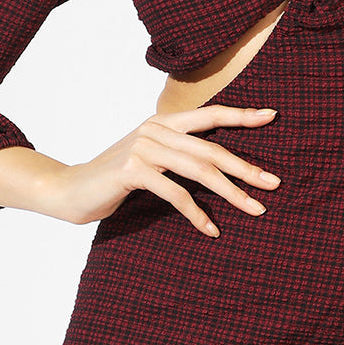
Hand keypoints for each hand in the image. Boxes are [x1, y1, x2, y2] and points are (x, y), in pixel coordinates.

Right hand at [52, 105, 281, 236]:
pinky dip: (197, 213)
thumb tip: (217, 165)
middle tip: (274, 184)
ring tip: (255, 209)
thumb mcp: (148, 159)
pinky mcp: (133, 170)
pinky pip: (175, 193)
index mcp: (162, 122)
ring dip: (231, 193)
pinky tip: (211, 230)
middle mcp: (155, 129)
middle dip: (246, 168)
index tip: (271, 116)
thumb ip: (176, 154)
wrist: (69, 190)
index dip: (241, 115)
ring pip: (199, 170)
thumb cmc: (114, 179)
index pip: (209, 115)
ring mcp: (143, 148)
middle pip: (211, 148)